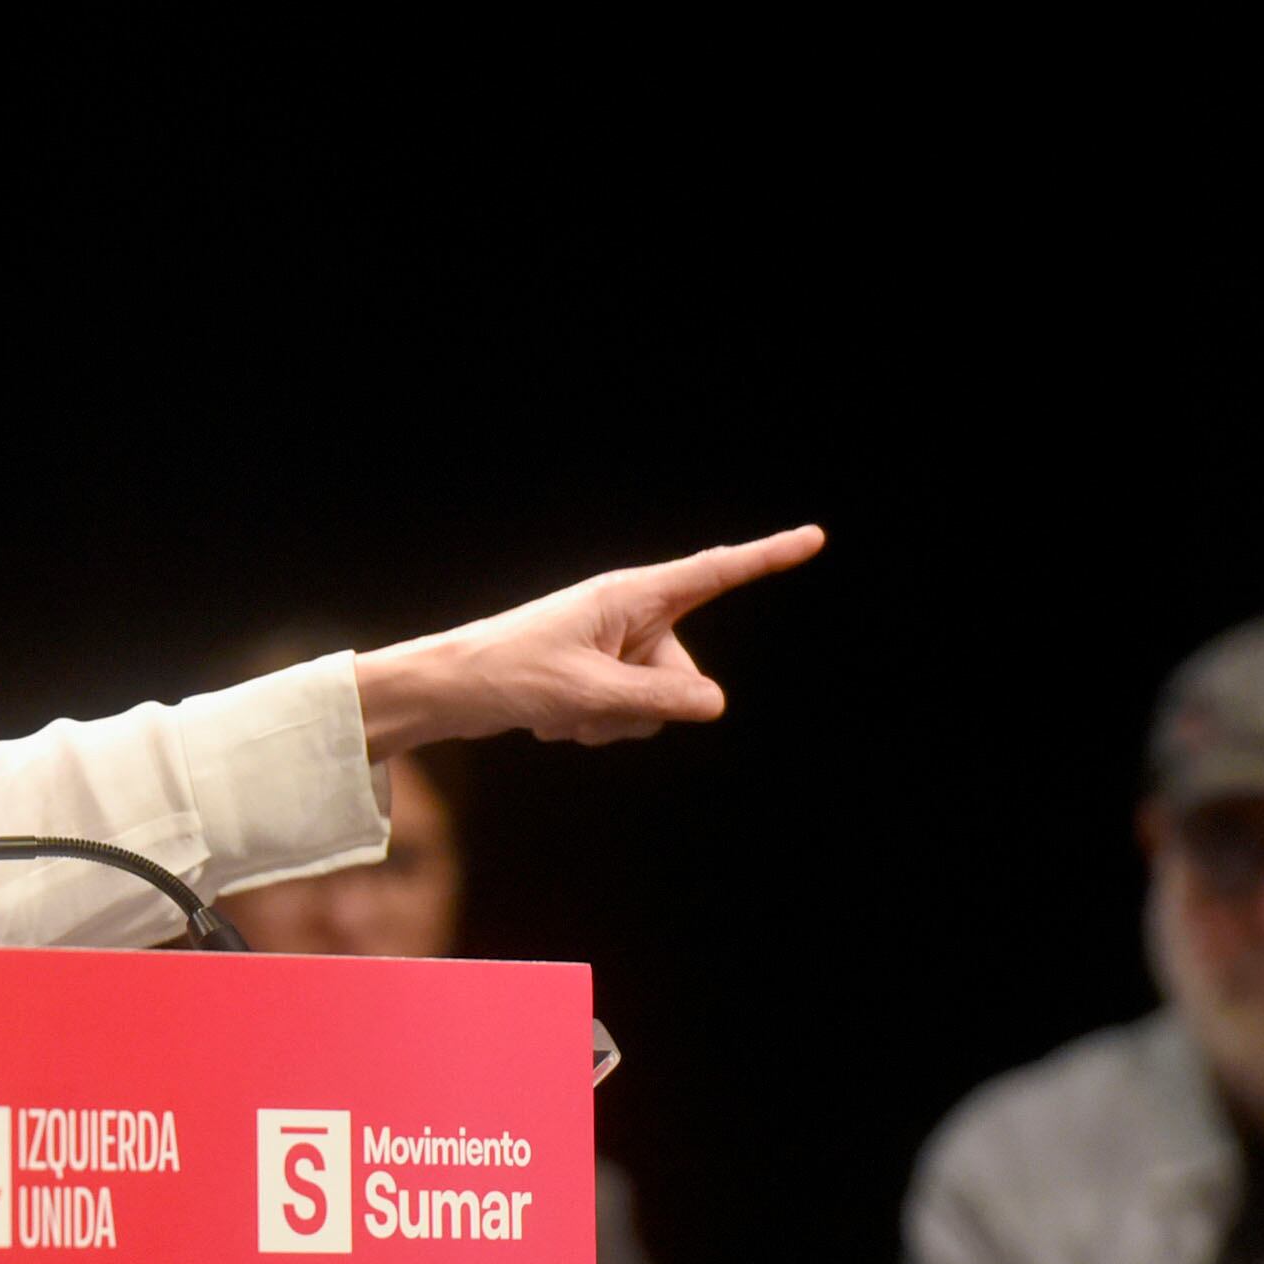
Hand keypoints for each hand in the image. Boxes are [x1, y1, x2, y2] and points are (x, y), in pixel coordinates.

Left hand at [359, 526, 823, 749]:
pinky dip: (590, 726)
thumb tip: (714, 703)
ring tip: (558, 709)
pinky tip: (548, 718)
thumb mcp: (588, 693)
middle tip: (580, 703)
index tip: (814, 537)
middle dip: (642, 705)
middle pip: (682, 673)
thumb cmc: (510, 674)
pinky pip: (623, 716)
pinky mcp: (597, 677)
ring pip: (653, 705)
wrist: (449, 690)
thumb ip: (658, 698)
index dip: (767, 559)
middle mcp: (627, 617)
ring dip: (610, 722)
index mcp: (629, 596)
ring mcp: (613, 650)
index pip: (713, 574)